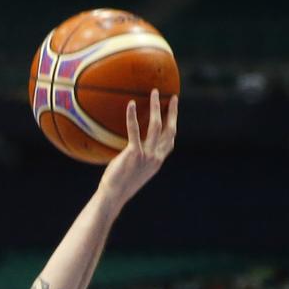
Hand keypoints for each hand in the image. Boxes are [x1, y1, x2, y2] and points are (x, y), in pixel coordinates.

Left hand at [98, 89, 178, 208]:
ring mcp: (146, 155)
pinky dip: (132, 116)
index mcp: (157, 161)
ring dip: (156, 107)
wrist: (114, 195)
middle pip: (169, 129)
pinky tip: (130, 104)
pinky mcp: (133, 153)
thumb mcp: (136, 170)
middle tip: (172, 97)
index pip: (170, 140)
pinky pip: (134, 130)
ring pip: (156, 126)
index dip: (173, 124)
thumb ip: (140, 159)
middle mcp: (155, 157)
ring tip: (155, 93)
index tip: (174, 112)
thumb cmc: (121, 183)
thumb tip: (134, 149)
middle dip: (172, 112)